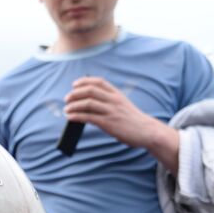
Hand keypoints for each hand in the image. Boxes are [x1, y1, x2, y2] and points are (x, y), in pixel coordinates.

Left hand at [64, 76, 178, 167]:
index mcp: (117, 94)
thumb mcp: (122, 105)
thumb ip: (108, 102)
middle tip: (67, 99)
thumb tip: (87, 103)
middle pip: (90, 90)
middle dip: (75, 93)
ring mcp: (111, 111)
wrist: (146, 131)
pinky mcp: (109, 123)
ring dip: (73, 105)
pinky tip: (70, 117)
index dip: (84, 81)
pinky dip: (77, 116)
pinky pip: (89, 117)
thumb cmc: (132, 120)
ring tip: (66, 109)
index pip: (98, 81)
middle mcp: (114, 100)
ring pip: (88, 103)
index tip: (74, 85)